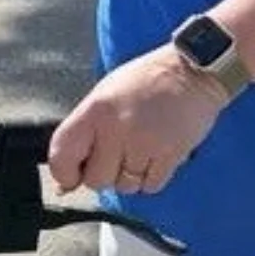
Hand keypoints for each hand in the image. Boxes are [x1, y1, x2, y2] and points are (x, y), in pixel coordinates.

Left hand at [47, 46, 229, 196]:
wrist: (193, 68)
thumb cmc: (146, 82)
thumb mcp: (106, 95)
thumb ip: (85, 134)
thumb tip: (65, 184)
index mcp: (95, 109)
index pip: (61, 155)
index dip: (64, 173)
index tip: (74, 175)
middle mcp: (117, 126)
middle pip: (97, 179)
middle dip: (107, 172)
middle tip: (121, 151)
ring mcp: (145, 141)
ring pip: (126, 186)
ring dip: (132, 175)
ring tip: (143, 147)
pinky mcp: (170, 154)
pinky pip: (151, 186)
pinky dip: (153, 177)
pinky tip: (158, 153)